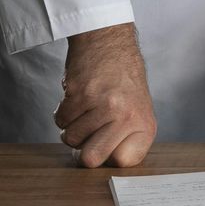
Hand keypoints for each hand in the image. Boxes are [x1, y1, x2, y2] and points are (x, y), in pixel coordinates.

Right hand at [55, 23, 158, 167]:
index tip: (105, 144)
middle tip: (88, 131)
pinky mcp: (81, 94)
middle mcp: (127, 117)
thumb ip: (125, 138)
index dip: (108, 156)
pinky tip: (76, 97)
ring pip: (70, 139)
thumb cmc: (122, 78)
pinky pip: (60, 120)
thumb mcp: (137, 110)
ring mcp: (104, 105)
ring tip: (85, 108)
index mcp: (145, 124)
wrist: (108, 40)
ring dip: (71, 126)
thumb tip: (98, 165)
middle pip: (90, 159)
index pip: (123, 163)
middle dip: (82, 149)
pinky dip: (63, 112)